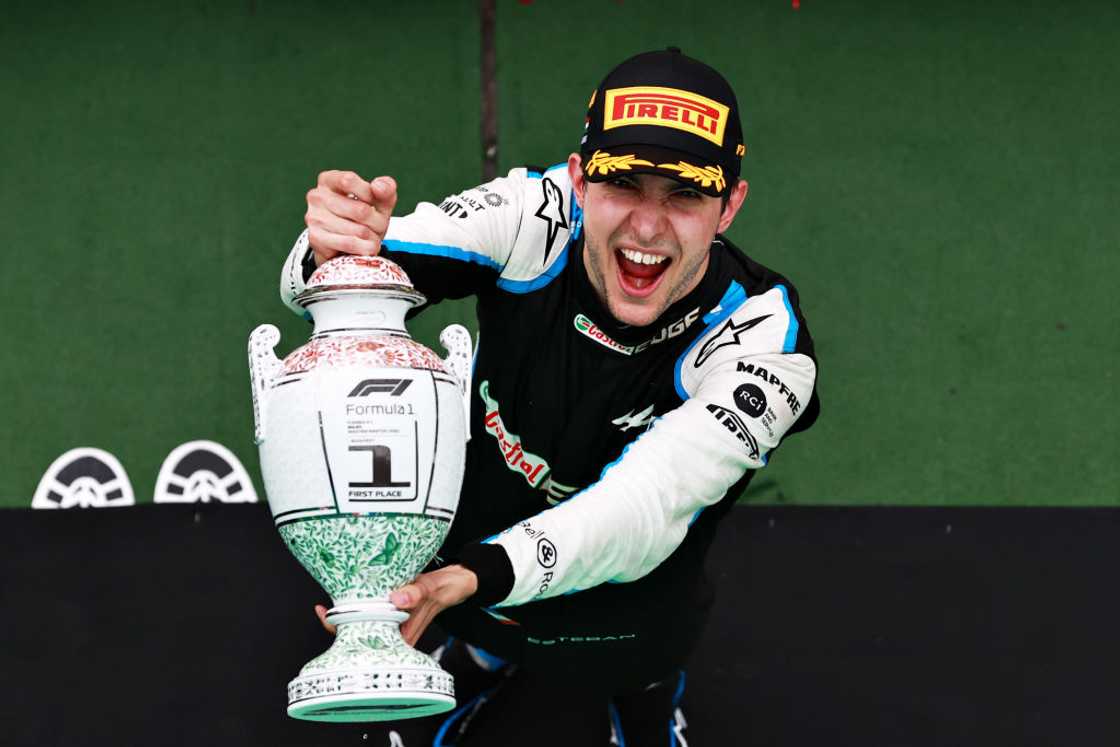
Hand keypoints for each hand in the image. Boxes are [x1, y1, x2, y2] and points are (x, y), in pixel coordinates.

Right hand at [304, 171, 398, 265]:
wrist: (346, 246)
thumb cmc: (362, 218)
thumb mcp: (378, 201)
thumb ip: (385, 188)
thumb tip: (378, 186)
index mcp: (329, 180)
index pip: (349, 180)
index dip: (369, 194)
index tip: (374, 203)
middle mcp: (317, 196)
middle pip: (361, 210)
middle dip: (377, 223)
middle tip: (377, 226)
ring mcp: (314, 217)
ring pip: (359, 230)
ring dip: (372, 238)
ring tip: (369, 237)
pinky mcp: (316, 238)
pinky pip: (350, 243)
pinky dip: (364, 248)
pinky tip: (364, 247)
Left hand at [311, 565, 477, 644]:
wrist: (458, 581)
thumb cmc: (446, 589)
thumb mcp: (432, 588)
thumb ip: (416, 593)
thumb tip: (397, 599)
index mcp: (402, 634)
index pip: (368, 640)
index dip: (344, 633)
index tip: (328, 618)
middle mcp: (395, 630)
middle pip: (360, 633)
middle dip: (339, 623)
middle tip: (322, 609)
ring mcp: (393, 620)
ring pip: (363, 621)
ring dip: (348, 612)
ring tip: (330, 603)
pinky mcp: (393, 608)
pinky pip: (372, 608)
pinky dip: (360, 601)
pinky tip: (349, 592)